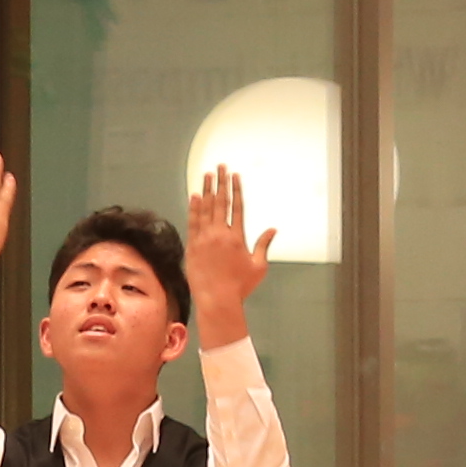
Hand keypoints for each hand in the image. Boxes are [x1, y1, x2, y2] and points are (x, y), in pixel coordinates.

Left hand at [183, 163, 272, 332]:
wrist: (216, 300)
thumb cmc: (240, 286)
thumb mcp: (258, 266)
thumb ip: (264, 245)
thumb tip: (272, 229)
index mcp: (237, 237)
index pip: (237, 207)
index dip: (236, 189)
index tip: (235, 176)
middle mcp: (220, 234)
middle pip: (221, 202)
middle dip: (221, 182)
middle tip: (220, 166)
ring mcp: (204, 239)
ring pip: (205, 208)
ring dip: (207, 189)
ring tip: (207, 174)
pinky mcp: (192, 246)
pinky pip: (193, 222)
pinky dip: (194, 208)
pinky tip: (195, 195)